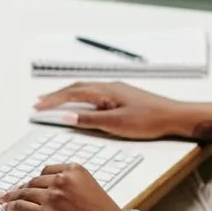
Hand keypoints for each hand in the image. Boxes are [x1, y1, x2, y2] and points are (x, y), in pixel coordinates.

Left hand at [0, 164, 120, 210]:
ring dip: (12, 197)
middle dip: (22, 188)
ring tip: (4, 199)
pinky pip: (20, 208)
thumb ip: (72, 185)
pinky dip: (11, 208)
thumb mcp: (91, 189)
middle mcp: (61, 180)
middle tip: (12, 193)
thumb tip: (51, 192)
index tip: (29, 183)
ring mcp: (51, 197)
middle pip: (34, 182)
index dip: (36, 180)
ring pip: (24, 194)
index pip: (47, 171)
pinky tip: (6, 209)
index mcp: (74, 170)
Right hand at [35, 82, 193, 139]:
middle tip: (39, 103)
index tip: (38, 107)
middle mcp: (109, 87)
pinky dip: (81, 97)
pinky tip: (81, 103)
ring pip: (85, 89)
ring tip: (54, 101)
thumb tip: (67, 116)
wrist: (174, 116)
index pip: (72, 93)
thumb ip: (90, 120)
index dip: (53, 100)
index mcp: (105, 91)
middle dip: (56, 95)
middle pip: (76, 88)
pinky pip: (95, 93)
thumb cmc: (149, 120)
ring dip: (67, 94)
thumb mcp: (116, 124)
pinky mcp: (122, 96)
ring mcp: (116, 90)